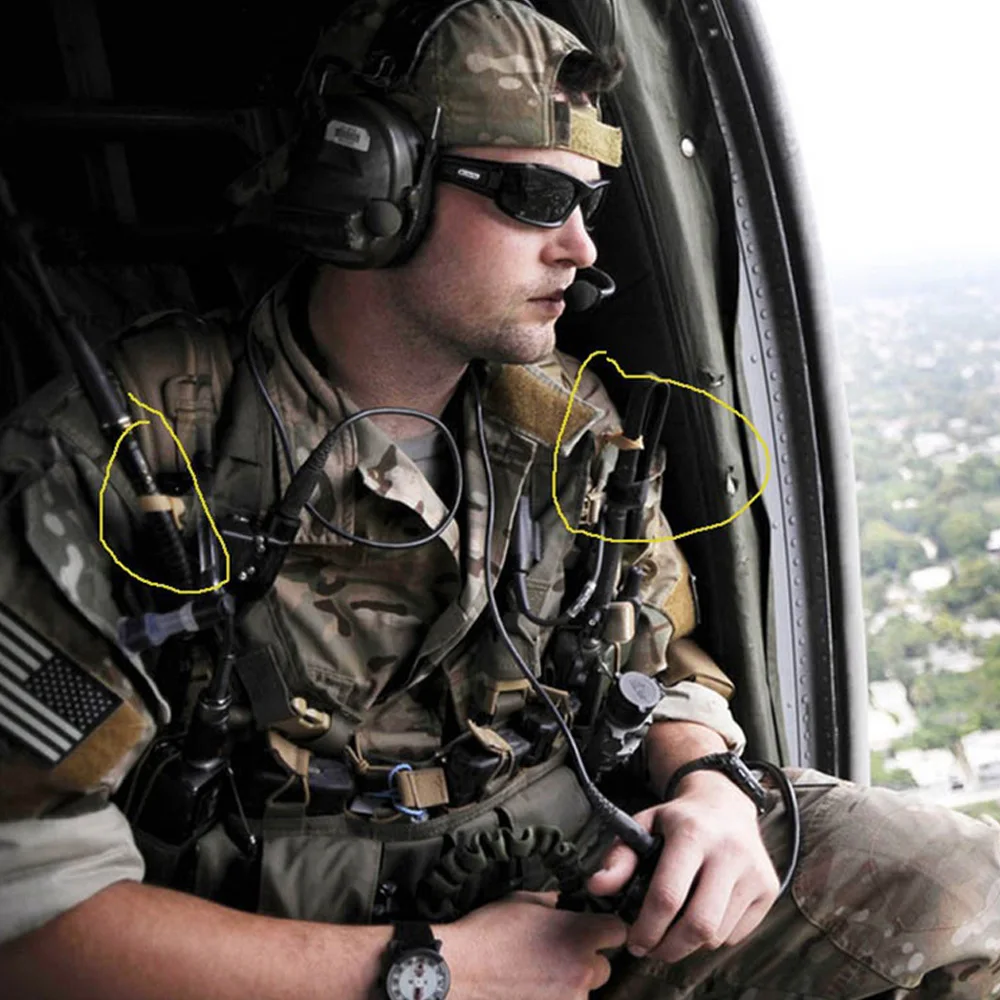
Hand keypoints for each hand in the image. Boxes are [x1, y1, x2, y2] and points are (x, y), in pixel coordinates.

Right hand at [438, 890, 627, 999]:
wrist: (461, 970)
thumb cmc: (488, 933)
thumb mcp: (521, 901)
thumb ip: (550, 902)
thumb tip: (559, 902)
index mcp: (578, 935)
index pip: (617, 931)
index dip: (605, 928)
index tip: (594, 929)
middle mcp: (582, 970)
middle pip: (604, 966)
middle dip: (586, 959)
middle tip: (558, 954)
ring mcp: (570, 999)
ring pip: (584, 990)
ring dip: (570, 982)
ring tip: (540, 973)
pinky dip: (555, 996)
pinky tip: (532, 986)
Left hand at [587, 770, 778, 962]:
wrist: (726, 801)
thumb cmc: (679, 818)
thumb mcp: (644, 824)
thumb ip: (619, 857)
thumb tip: (597, 888)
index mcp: (692, 833)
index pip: (668, 895)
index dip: (647, 928)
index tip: (634, 941)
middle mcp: (729, 851)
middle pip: (699, 925)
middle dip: (670, 947)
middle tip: (652, 949)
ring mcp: (754, 872)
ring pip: (718, 935)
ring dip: (690, 943)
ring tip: (674, 928)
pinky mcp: (769, 888)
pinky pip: (737, 935)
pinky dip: (714, 936)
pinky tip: (701, 913)